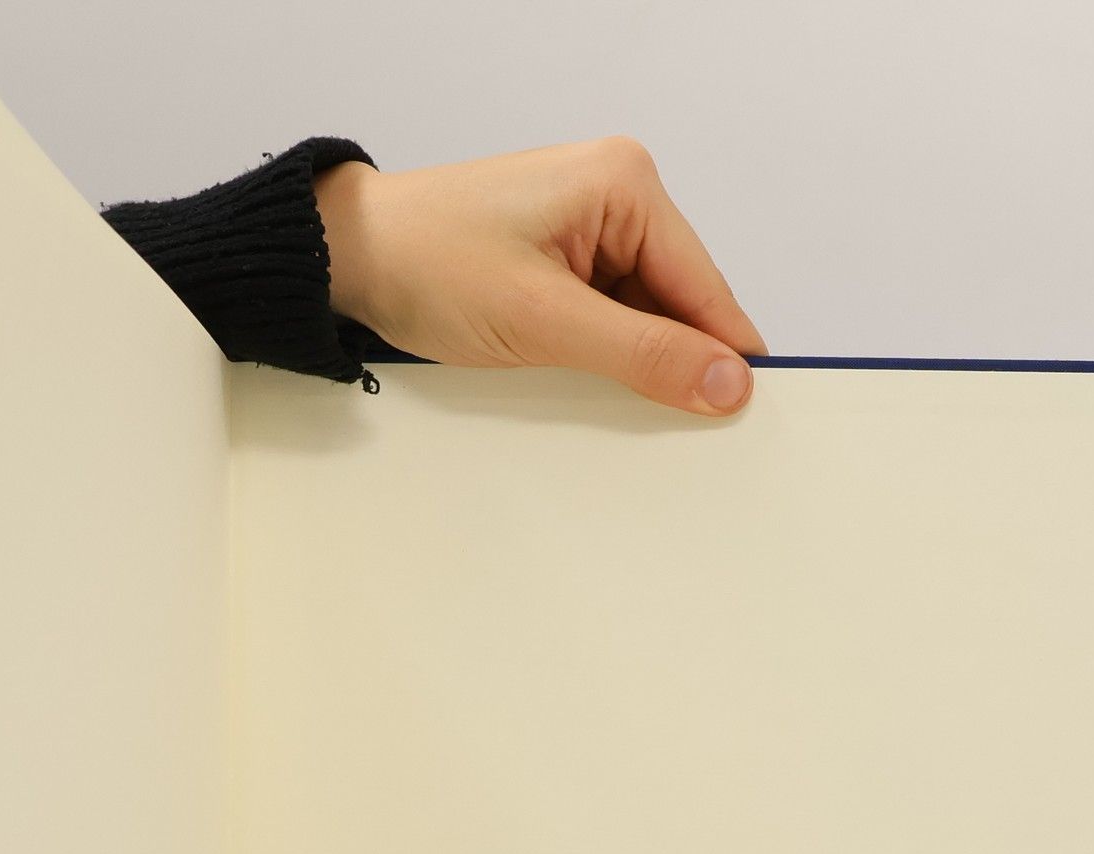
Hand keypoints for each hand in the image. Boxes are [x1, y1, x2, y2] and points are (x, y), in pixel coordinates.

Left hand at [314, 138, 765, 416]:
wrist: (350, 260)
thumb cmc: (429, 264)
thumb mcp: (546, 321)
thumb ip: (644, 355)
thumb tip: (727, 383)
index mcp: (625, 185)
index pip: (706, 288)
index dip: (723, 359)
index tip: (743, 422)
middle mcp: (618, 196)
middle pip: (682, 306)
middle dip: (672, 363)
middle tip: (664, 428)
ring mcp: (592, 229)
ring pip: (648, 320)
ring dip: (632, 365)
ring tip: (592, 389)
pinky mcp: (567, 261)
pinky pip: (613, 320)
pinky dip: (604, 357)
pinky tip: (580, 378)